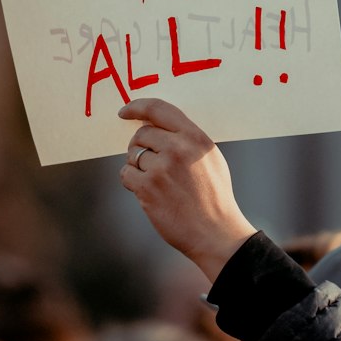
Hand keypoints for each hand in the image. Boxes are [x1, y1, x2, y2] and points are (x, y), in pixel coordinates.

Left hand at [118, 99, 256, 281]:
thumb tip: (152, 124)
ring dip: (138, 167)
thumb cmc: (213, 196)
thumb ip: (185, 138)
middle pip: (142, 134)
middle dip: (141, 147)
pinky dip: (132, 182)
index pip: (159, 109)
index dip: (137, 107)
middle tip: (152, 164)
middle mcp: (178, 149)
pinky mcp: (147, 188)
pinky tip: (148, 192)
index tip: (125, 111)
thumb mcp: (210, 158)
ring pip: (133, 155)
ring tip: (158, 183)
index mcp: (195, 138)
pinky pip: (125, 174)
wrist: (216, 233)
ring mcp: (161, 168)